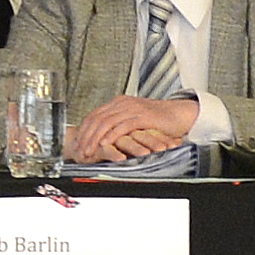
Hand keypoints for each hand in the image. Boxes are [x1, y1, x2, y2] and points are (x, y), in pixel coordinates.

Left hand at [67, 96, 198, 162]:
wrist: (178, 114)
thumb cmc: (156, 121)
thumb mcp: (133, 120)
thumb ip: (118, 125)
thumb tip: (102, 137)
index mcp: (117, 103)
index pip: (93, 116)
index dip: (83, 131)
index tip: (76, 145)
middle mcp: (122, 104)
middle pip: (96, 120)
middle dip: (85, 137)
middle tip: (79, 152)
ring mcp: (132, 109)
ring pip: (106, 123)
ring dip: (95, 139)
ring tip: (89, 151)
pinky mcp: (142, 116)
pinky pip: (122, 126)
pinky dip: (111, 136)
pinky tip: (105, 144)